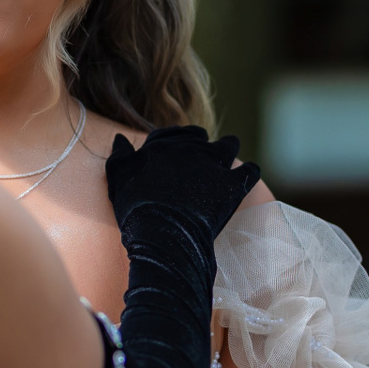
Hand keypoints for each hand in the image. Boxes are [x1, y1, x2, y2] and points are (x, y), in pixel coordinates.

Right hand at [106, 125, 260, 246]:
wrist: (163, 233)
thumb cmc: (136, 208)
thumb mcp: (118, 177)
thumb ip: (119, 155)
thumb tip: (120, 139)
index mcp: (165, 144)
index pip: (172, 134)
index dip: (174, 144)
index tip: (175, 155)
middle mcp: (191, 148)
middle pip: (200, 136)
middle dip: (200, 145)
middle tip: (199, 162)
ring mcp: (215, 164)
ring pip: (229, 144)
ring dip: (228, 150)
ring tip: (225, 164)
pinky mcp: (233, 184)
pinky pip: (250, 170)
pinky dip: (248, 174)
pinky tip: (243, 180)